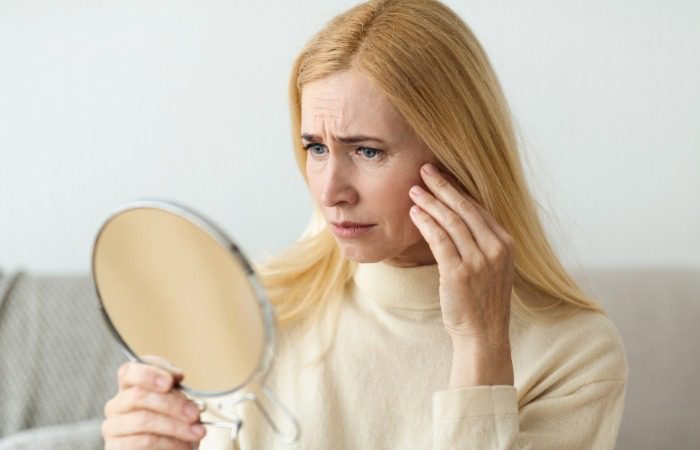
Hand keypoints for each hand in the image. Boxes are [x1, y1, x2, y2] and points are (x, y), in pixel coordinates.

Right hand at [102, 355, 205, 448]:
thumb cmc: (172, 426)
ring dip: (175, 426)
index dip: (150, 373)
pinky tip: (183, 446)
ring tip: (196, 432)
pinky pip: (143, 441)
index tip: (172, 380)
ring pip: (143, 420)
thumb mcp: (177, 404)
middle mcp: (116, 405)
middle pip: (138, 396)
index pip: (130, 371)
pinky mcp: (116, 447)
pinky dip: (168, 443)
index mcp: (130, 388)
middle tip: (194, 414)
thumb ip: (174, 389)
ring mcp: (113, 427)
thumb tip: (177, 376)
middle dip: (172, 404)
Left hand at [408, 163, 514, 384]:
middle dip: (442, 186)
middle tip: (424, 169)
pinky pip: (439, 239)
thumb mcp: (492, 267)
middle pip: (464, 208)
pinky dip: (425, 222)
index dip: (457, 189)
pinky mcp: (459, 273)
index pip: (478, 208)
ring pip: (450, 221)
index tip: (441, 176)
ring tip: (414, 189)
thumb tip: (458, 216)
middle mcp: (496, 249)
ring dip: (430, 201)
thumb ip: (481, 242)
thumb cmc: (483, 301)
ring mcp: (479, 261)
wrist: (483, 335)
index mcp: (506, 244)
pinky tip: (414, 212)